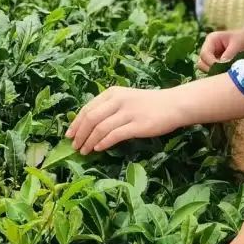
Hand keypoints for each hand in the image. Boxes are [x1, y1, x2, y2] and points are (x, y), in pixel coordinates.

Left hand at [66, 86, 184, 153]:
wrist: (174, 104)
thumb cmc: (149, 104)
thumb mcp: (126, 99)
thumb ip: (109, 107)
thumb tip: (88, 125)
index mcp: (112, 93)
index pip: (87, 108)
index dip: (76, 123)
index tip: (69, 135)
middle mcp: (118, 100)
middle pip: (90, 118)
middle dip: (80, 134)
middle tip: (74, 146)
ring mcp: (128, 112)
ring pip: (100, 128)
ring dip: (89, 141)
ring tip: (84, 151)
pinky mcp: (138, 125)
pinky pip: (115, 135)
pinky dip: (103, 143)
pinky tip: (98, 149)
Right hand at [197, 24, 243, 71]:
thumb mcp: (238, 45)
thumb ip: (228, 56)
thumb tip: (220, 66)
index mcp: (211, 40)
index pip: (204, 54)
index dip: (212, 63)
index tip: (223, 68)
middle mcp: (208, 48)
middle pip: (201, 63)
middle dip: (212, 68)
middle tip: (225, 72)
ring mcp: (211, 56)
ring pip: (205, 69)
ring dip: (215, 72)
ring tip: (227, 72)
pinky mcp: (215, 64)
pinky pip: (212, 72)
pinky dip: (218, 74)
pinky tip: (228, 73)